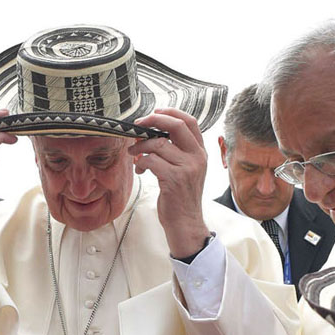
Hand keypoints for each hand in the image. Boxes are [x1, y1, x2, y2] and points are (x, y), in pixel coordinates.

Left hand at [129, 108, 208, 256]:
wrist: (185, 222)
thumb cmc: (181, 196)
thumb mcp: (185, 170)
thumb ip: (176, 151)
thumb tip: (151, 133)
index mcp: (201, 152)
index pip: (190, 121)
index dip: (171, 112)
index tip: (155, 112)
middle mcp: (197, 157)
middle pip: (176, 126)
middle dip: (153, 121)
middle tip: (138, 125)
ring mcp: (187, 168)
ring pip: (158, 144)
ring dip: (140, 147)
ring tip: (134, 154)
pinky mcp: (174, 179)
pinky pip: (151, 160)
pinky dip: (140, 162)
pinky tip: (140, 169)